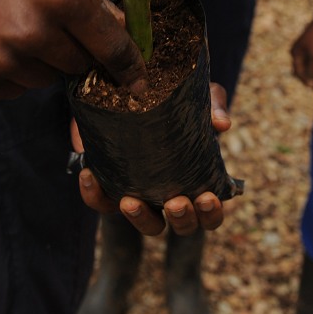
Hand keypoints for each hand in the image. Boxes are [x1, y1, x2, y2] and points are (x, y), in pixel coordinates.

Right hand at [0, 0, 146, 98]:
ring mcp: (2, 59)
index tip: (136, 82)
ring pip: (45, 80)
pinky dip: (8, 72)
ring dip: (39, 62)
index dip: (128, 65)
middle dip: (74, 52)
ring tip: (6, 26)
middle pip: (79, 65)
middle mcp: (34, 30)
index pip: (111, 44)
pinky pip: (12, 89)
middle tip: (46, 27)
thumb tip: (121, 29)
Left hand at [74, 82, 230, 235]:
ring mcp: (141, 193)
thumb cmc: (177, 100)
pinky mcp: (109, 184)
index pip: (209, 214)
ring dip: (139, 218)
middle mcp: (170, 194)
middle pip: (181, 226)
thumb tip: (222, 124)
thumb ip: (214, 107)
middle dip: (181, 219)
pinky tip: (89, 176)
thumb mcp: (201, 97)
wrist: (134, 87)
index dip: (210, 213)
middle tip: (176, 202)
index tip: (207, 197)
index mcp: (198, 182)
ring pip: (144, 224)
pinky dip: (95, 195)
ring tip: (131, 201)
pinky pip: (100, 202)